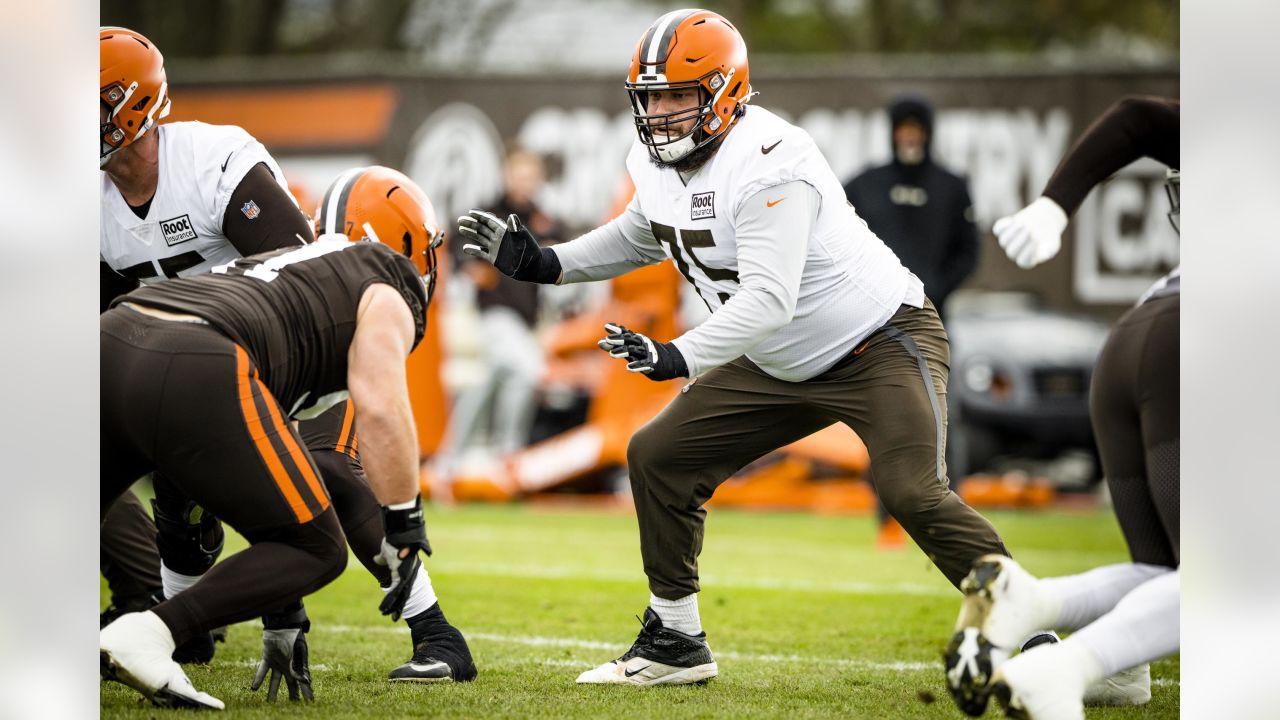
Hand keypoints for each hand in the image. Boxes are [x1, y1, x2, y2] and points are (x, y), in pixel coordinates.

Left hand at [250, 628, 312, 700]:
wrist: (282, 624)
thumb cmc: (293, 637)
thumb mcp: (297, 652)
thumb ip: (298, 667)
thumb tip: (304, 682)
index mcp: (298, 665)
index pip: (303, 681)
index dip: (307, 692)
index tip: (309, 702)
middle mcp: (288, 666)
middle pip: (291, 684)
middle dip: (293, 695)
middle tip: (294, 705)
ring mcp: (278, 663)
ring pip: (275, 681)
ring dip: (273, 692)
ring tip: (270, 702)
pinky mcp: (268, 658)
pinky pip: (262, 671)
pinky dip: (258, 679)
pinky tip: (254, 688)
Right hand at [374, 497, 430, 620]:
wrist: (400, 533)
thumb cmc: (394, 540)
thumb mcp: (387, 551)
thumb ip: (384, 558)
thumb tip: (377, 560)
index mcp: (406, 569)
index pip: (402, 586)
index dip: (399, 597)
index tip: (396, 606)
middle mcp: (409, 573)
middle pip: (405, 594)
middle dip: (400, 606)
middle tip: (397, 618)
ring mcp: (407, 574)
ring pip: (401, 595)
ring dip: (393, 606)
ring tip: (389, 616)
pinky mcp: (402, 574)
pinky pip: (396, 591)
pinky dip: (390, 600)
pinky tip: (385, 609)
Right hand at [457, 210, 560, 282]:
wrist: (533, 267)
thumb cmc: (530, 251)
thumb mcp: (522, 238)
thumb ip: (516, 228)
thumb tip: (512, 216)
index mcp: (504, 231)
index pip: (490, 220)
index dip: (480, 216)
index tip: (470, 212)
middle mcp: (498, 237)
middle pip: (482, 228)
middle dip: (471, 223)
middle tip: (460, 220)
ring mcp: (496, 247)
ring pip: (480, 238)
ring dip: (471, 233)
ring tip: (461, 229)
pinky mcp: (494, 257)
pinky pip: (482, 252)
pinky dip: (474, 250)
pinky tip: (465, 248)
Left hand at [597, 323, 687, 381]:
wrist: (670, 361)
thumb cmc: (646, 354)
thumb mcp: (631, 350)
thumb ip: (617, 346)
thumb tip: (600, 341)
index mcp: (637, 340)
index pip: (625, 334)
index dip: (616, 330)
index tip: (606, 326)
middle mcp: (641, 345)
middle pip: (629, 341)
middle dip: (618, 339)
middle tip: (607, 339)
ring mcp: (647, 354)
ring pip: (634, 351)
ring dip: (623, 351)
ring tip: (612, 354)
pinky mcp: (652, 365)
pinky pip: (643, 365)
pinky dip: (636, 365)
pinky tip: (628, 368)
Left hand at [993, 196, 1068, 268]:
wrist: (1044, 219)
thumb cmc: (1050, 235)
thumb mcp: (1054, 243)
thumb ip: (1050, 250)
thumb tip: (1046, 252)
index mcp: (1027, 260)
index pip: (1023, 261)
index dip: (1028, 253)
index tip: (1037, 240)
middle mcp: (1015, 252)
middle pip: (1011, 252)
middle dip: (1020, 241)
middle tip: (1030, 230)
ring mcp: (1008, 241)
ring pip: (1004, 241)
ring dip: (1012, 232)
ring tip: (1023, 224)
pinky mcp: (1004, 229)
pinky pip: (998, 229)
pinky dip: (1004, 225)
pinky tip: (1014, 220)